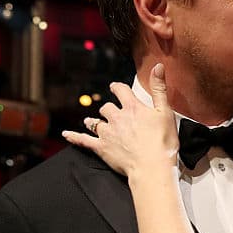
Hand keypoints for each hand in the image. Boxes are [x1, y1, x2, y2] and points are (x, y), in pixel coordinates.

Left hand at [62, 64, 178, 178]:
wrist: (152, 166)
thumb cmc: (162, 142)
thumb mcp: (165, 112)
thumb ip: (159, 88)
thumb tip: (157, 66)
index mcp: (132, 107)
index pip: (121, 90)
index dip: (117, 87)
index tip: (115, 87)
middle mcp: (116, 118)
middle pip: (106, 108)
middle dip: (108, 109)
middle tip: (109, 112)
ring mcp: (107, 133)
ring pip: (95, 123)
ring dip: (93, 122)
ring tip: (90, 122)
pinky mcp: (101, 148)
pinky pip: (83, 140)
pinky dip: (74, 136)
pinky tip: (67, 134)